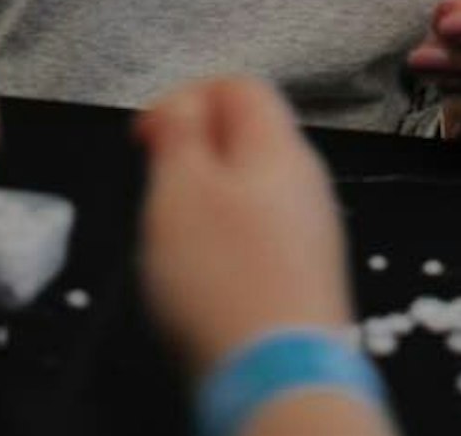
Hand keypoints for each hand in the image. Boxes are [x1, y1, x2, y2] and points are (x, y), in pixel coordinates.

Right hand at [134, 77, 350, 378]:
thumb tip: (181, 102)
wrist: (279, 375)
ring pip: (252, 190)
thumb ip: (180, 132)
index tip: (147, 133)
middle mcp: (307, 182)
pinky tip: (205, 277)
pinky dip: (226, 244)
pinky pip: (260, 238)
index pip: (239, 85)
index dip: (184, 96)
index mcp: (280, 147)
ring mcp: (312, 231)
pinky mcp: (305, 277)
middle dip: (193, 152)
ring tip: (174, 238)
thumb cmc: (227, 284)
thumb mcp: (181, 188)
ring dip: (207, 201)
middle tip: (157, 186)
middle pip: (247, 137)